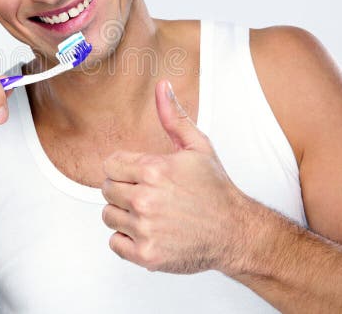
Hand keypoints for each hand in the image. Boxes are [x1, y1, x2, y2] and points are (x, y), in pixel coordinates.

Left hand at [101, 80, 249, 273]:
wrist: (235, 232)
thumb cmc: (216, 191)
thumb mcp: (197, 147)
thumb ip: (174, 117)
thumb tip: (161, 86)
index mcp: (154, 170)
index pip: (110, 164)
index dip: (124, 168)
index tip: (140, 175)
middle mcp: (145, 199)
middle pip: (106, 189)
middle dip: (123, 190)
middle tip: (147, 194)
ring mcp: (145, 229)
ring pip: (108, 216)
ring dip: (124, 215)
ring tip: (150, 213)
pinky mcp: (146, 255)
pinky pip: (114, 243)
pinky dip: (127, 240)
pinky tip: (148, 231)